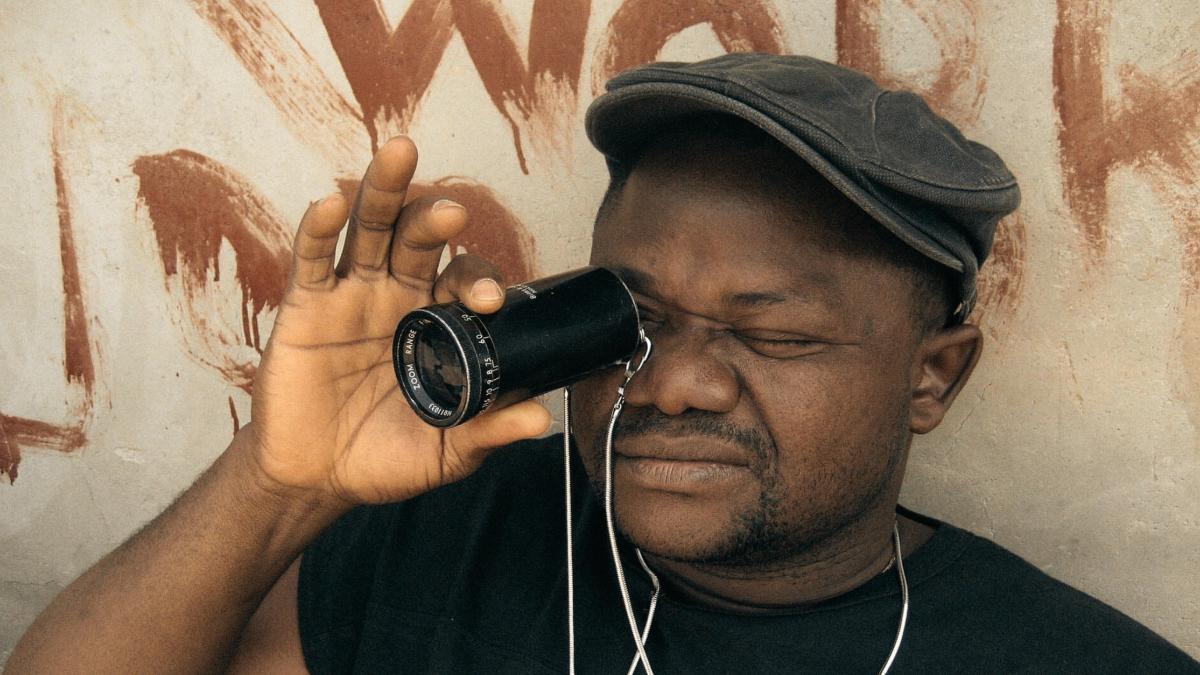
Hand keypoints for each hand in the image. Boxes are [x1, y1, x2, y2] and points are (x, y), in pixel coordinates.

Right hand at [244, 137, 551, 505]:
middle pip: (419, 237)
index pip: (465, 281)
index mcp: (441, 321)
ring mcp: (352, 294)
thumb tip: (541, 422)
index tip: (491, 303)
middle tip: (453, 214)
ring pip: (369, 228)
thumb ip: (490, 431)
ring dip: (383, 190)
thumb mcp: (448, 450)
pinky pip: (313, 259)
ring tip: (399, 154)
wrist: (318, 479)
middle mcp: (399, 295)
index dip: (479, 282)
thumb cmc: (388, 457)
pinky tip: (328, 203)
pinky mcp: (306, 306)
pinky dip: (316, 228)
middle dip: (434, 219)